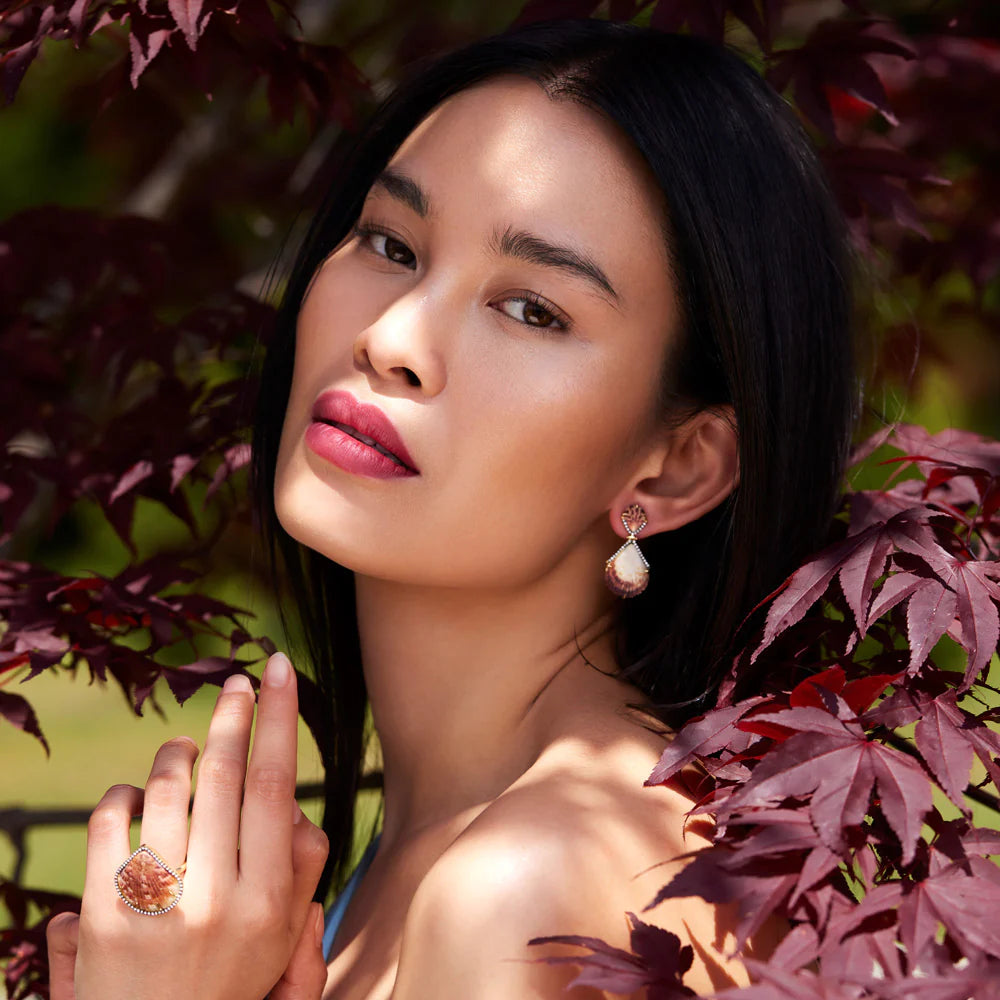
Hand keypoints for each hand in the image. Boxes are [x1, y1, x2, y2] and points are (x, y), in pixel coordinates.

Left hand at [48, 652, 328, 999]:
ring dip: (176, 754)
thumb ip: (301, 871)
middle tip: (240, 680)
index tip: (280, 671)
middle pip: (224, 774)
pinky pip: (110, 822)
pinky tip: (136, 795)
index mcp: (266, 902)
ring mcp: (153, 906)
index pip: (275, 784)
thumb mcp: (282, 943)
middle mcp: (214, 900)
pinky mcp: (100, 913)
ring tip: (185, 748)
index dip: (279, 718)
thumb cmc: (227, 990)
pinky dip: (123, 793)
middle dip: (234, 713)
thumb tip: (296, 806)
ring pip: (166, 789)